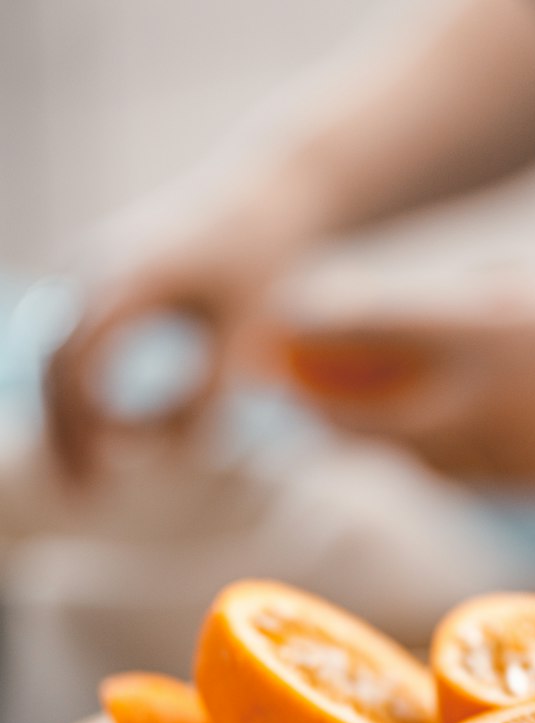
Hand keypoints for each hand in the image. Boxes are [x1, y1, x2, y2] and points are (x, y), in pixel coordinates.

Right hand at [43, 190, 286, 483]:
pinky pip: (63, 339)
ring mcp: (85, 264)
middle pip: (53, 359)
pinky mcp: (90, 275)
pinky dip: (71, 391)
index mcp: (134, 274)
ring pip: (48, 350)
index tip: (107, 474)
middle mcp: (96, 263)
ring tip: (83, 479)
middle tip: (84, 495)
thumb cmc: (263, 263)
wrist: (261, 194)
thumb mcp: (251, 332)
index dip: (87, 422)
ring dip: (60, 416)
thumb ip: (216, 391)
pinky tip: (94, 439)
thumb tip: (180, 456)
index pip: (85, 358)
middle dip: (63, 431)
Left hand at [273, 264, 534, 481]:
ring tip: (348, 411)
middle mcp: (483, 400)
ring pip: (406, 458)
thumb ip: (456, 308)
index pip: (362, 328)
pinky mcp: (530, 489)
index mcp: (484, 327)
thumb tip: (384, 324)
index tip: (279, 328)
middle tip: (297, 388)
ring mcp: (507, 456)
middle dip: (323, 408)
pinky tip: (424, 438)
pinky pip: (454, 478)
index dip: (309, 332)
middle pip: (364, 419)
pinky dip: (425, 459)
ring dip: (372, 437)